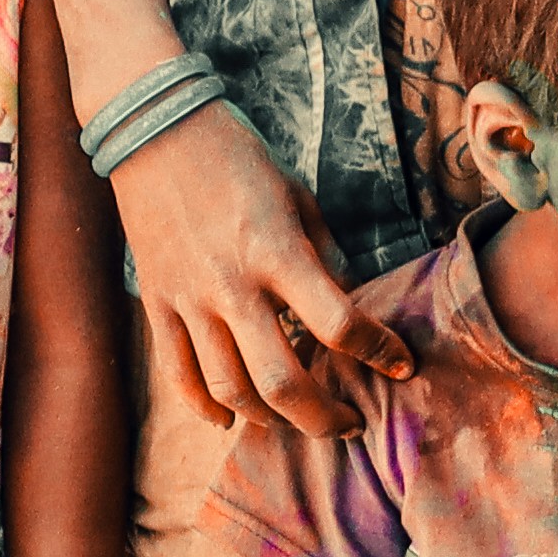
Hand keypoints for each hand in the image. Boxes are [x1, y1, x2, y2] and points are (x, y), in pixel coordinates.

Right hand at [111, 99, 409, 433]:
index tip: (402, 366)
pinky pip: (178, 375)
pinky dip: (205, 408)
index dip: (379, 351)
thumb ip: (323, 258)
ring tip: (298, 421)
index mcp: (277, 251)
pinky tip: (231, 420)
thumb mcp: (298, 197)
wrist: (155, 131)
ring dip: (271, 420)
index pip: (339, 323)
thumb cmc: (238, 158)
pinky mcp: (156, 304)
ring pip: (229, 391)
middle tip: (351, 424)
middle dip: (324, 418)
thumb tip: (350, 306)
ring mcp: (189, 300)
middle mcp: (232, 285)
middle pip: (281, 381)